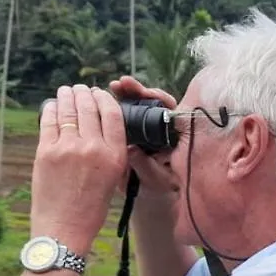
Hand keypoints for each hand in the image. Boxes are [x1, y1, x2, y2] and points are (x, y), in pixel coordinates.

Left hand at [30, 85, 127, 254]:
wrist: (64, 229)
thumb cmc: (90, 209)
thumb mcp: (113, 179)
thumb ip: (110, 152)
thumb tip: (101, 126)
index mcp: (114, 156)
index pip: (113, 114)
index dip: (105, 99)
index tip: (100, 94)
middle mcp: (93, 148)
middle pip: (89, 107)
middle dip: (84, 94)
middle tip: (80, 89)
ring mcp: (67, 148)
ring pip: (68, 110)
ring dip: (67, 96)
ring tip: (66, 91)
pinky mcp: (45, 152)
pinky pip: (49, 121)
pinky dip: (51, 110)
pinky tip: (52, 106)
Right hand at [110, 76, 178, 194]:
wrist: (145, 192)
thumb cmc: (156, 186)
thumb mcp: (154, 179)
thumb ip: (146, 166)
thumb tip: (132, 150)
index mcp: (172, 135)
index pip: (170, 109)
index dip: (159, 98)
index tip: (147, 93)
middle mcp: (160, 127)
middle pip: (152, 102)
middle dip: (138, 90)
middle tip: (124, 83)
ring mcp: (145, 126)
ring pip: (137, 104)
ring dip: (126, 92)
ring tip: (114, 85)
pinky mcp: (131, 127)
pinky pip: (124, 112)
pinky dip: (114, 104)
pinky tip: (103, 98)